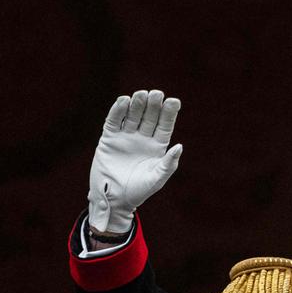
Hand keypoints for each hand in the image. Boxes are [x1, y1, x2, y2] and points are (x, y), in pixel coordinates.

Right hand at [88, 90, 182, 233]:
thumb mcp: (157, 178)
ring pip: (132, 116)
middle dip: (153, 105)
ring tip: (142, 94)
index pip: (164, 126)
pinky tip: (123, 101)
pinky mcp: (109, 139)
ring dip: (137, 105)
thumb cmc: (140, 191)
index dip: (169, 113)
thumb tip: (180, 146)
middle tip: (157, 93)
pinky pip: (114, 122)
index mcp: (157, 147)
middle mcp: (142, 139)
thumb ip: (169, 164)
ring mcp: (125, 137)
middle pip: (149, 117)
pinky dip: (118, 111)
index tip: (174, 101)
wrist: (115, 198)